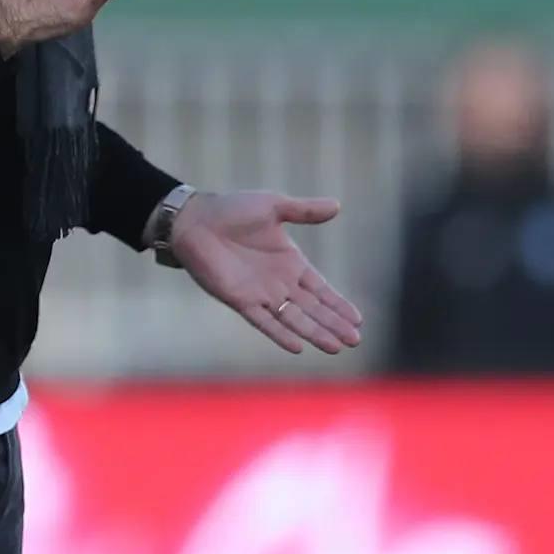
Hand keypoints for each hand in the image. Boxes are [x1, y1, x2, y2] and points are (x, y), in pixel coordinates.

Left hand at [170, 190, 362, 355]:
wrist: (195, 221)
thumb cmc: (231, 210)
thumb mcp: (273, 206)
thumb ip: (304, 210)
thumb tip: (338, 206)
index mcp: (290, 262)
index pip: (321, 289)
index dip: (339, 304)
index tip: (358, 319)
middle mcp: (279, 282)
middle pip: (313, 309)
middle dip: (334, 324)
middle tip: (355, 340)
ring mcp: (260, 294)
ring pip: (294, 319)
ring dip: (315, 332)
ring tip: (336, 347)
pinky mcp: (240, 300)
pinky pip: (264, 321)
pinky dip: (280, 334)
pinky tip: (298, 347)